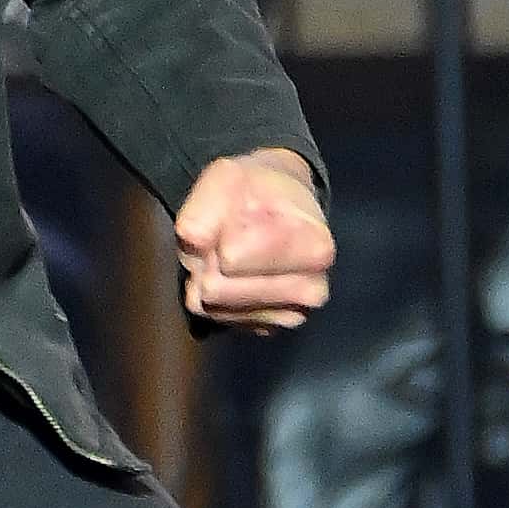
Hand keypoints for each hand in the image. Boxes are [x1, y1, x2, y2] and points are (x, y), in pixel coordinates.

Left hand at [173, 149, 334, 330]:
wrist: (278, 206)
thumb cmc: (257, 190)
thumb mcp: (226, 177)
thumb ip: (204, 205)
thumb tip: (193, 240)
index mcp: (315, 248)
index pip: (231, 257)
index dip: (220, 231)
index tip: (239, 216)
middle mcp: (311, 291)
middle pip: (217, 288)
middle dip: (209, 258)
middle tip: (226, 236)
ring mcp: (290, 316)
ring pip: (211, 306)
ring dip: (206, 276)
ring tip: (228, 252)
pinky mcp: (268, 329)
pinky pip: (214, 317)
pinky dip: (213, 293)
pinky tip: (233, 273)